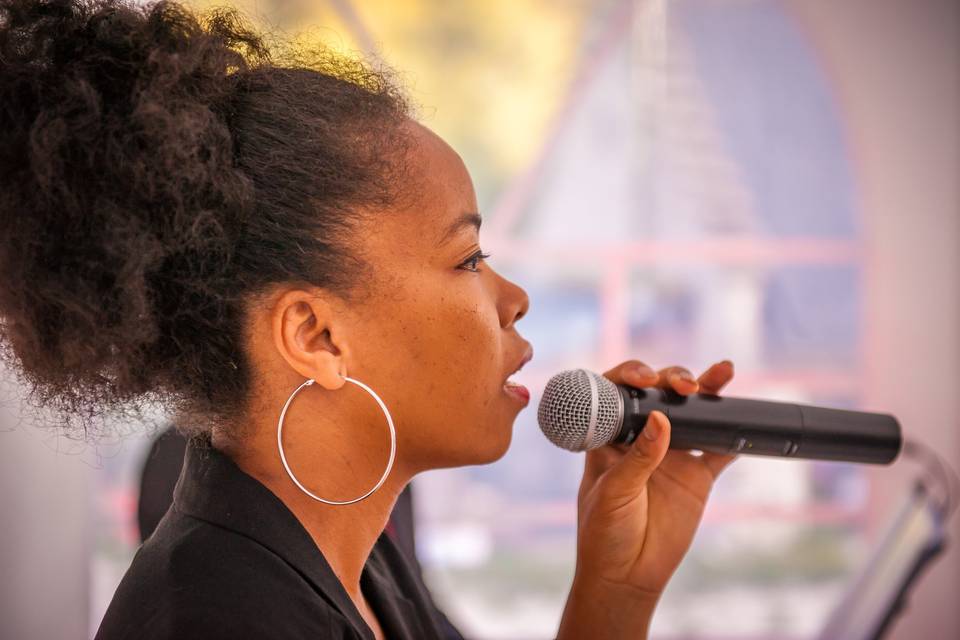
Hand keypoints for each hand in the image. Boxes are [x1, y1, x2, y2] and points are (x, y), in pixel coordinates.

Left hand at [558, 360, 736, 638]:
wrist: (627, 575)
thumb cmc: (603, 532)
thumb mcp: (613, 494)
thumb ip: (637, 459)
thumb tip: (661, 420)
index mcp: (609, 436)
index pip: (617, 393)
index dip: (629, 375)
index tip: (644, 377)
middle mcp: (640, 438)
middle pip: (659, 395)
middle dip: (671, 380)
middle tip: (683, 386)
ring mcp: (671, 455)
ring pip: (692, 413)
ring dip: (707, 392)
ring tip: (720, 374)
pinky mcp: (697, 476)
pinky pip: (720, 449)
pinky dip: (735, 434)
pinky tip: (746, 420)